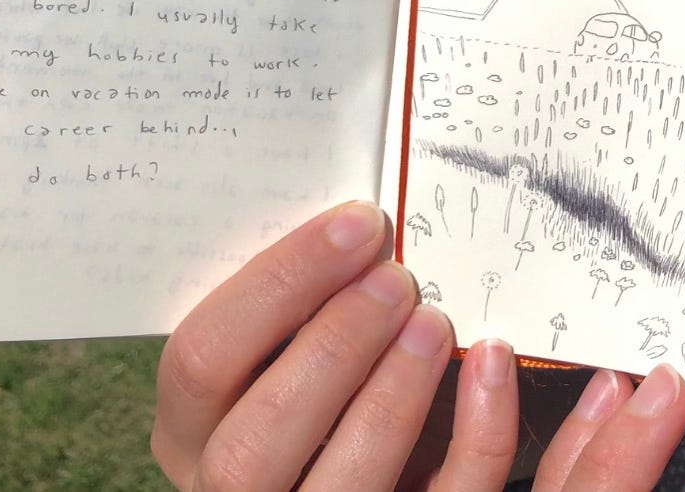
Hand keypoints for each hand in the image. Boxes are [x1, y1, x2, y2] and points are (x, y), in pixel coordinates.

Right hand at [151, 201, 520, 490]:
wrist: (376, 454)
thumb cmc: (320, 374)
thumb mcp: (281, 346)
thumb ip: (297, 306)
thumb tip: (360, 220)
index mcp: (193, 430)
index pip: (200, 358)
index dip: (279, 282)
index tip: (357, 222)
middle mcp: (232, 491)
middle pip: (253, 442)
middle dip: (332, 347)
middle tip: (397, 278)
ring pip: (337, 487)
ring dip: (392, 392)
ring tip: (433, 320)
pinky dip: (477, 431)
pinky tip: (491, 362)